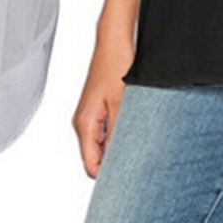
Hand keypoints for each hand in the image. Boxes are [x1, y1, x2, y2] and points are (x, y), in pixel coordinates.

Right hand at [72, 30, 134, 177]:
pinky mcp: (99, 108)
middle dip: (114, 164)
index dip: (109, 178)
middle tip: (138, 166)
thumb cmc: (116, 65)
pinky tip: (134, 131)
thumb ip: (118, 136)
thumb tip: (121, 162)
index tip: (129, 182)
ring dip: (118, 148)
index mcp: (84, 124)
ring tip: (139, 146)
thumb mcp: (122, 105)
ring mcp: (90, 115)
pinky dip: (118, 136)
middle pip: (95, 158)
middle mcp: (83, 122)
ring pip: (102, 145)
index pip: (91, 166)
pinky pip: (106, 132)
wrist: (115, 40)